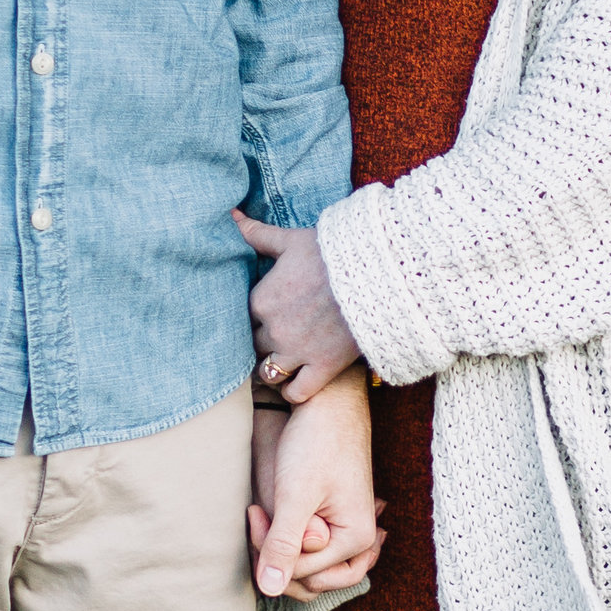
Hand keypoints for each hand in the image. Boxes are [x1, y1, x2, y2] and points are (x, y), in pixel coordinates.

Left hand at [235, 211, 363, 404]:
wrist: (378, 273)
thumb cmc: (333, 253)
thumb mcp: (291, 240)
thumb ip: (258, 234)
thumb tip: (232, 217)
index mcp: (262, 300)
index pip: (241, 318)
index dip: (255, 317)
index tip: (267, 315)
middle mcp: (273, 330)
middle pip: (254, 345)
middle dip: (263, 342)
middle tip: (278, 337)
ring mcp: (297, 352)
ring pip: (268, 372)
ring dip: (273, 368)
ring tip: (284, 361)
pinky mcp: (323, 368)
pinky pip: (295, 392)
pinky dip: (291, 391)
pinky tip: (296, 382)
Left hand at [248, 369, 383, 601]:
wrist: (328, 402)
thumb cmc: (315, 443)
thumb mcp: (294, 496)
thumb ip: (283, 544)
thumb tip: (269, 589)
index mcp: (357, 539)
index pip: (302, 574)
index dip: (271, 552)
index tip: (255, 513)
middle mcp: (357, 540)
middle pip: (309, 577)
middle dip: (277, 555)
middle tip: (258, 515)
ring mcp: (346, 530)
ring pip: (307, 565)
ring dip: (280, 547)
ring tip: (263, 514)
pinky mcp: (333, 518)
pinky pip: (310, 547)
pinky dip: (287, 538)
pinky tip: (270, 519)